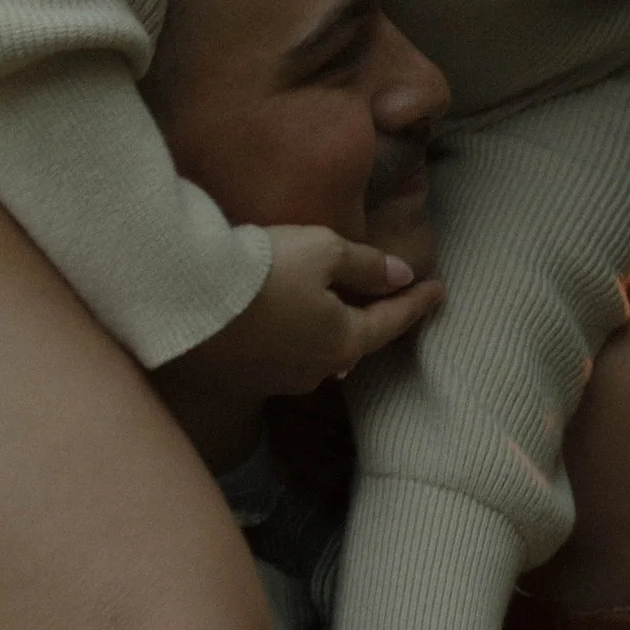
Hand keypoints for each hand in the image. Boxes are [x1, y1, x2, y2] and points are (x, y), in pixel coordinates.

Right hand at [169, 224, 443, 399]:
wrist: (189, 300)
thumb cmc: (265, 269)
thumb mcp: (323, 250)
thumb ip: (365, 264)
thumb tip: (400, 275)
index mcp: (345, 341)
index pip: (392, 321)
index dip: (417, 303)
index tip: (441, 290)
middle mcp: (316, 369)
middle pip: (355, 342)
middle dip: (371, 322)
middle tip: (389, 303)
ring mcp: (277, 379)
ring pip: (318, 353)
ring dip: (329, 331)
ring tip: (335, 312)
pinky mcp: (242, 377)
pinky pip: (282, 355)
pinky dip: (294, 336)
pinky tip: (286, 325)